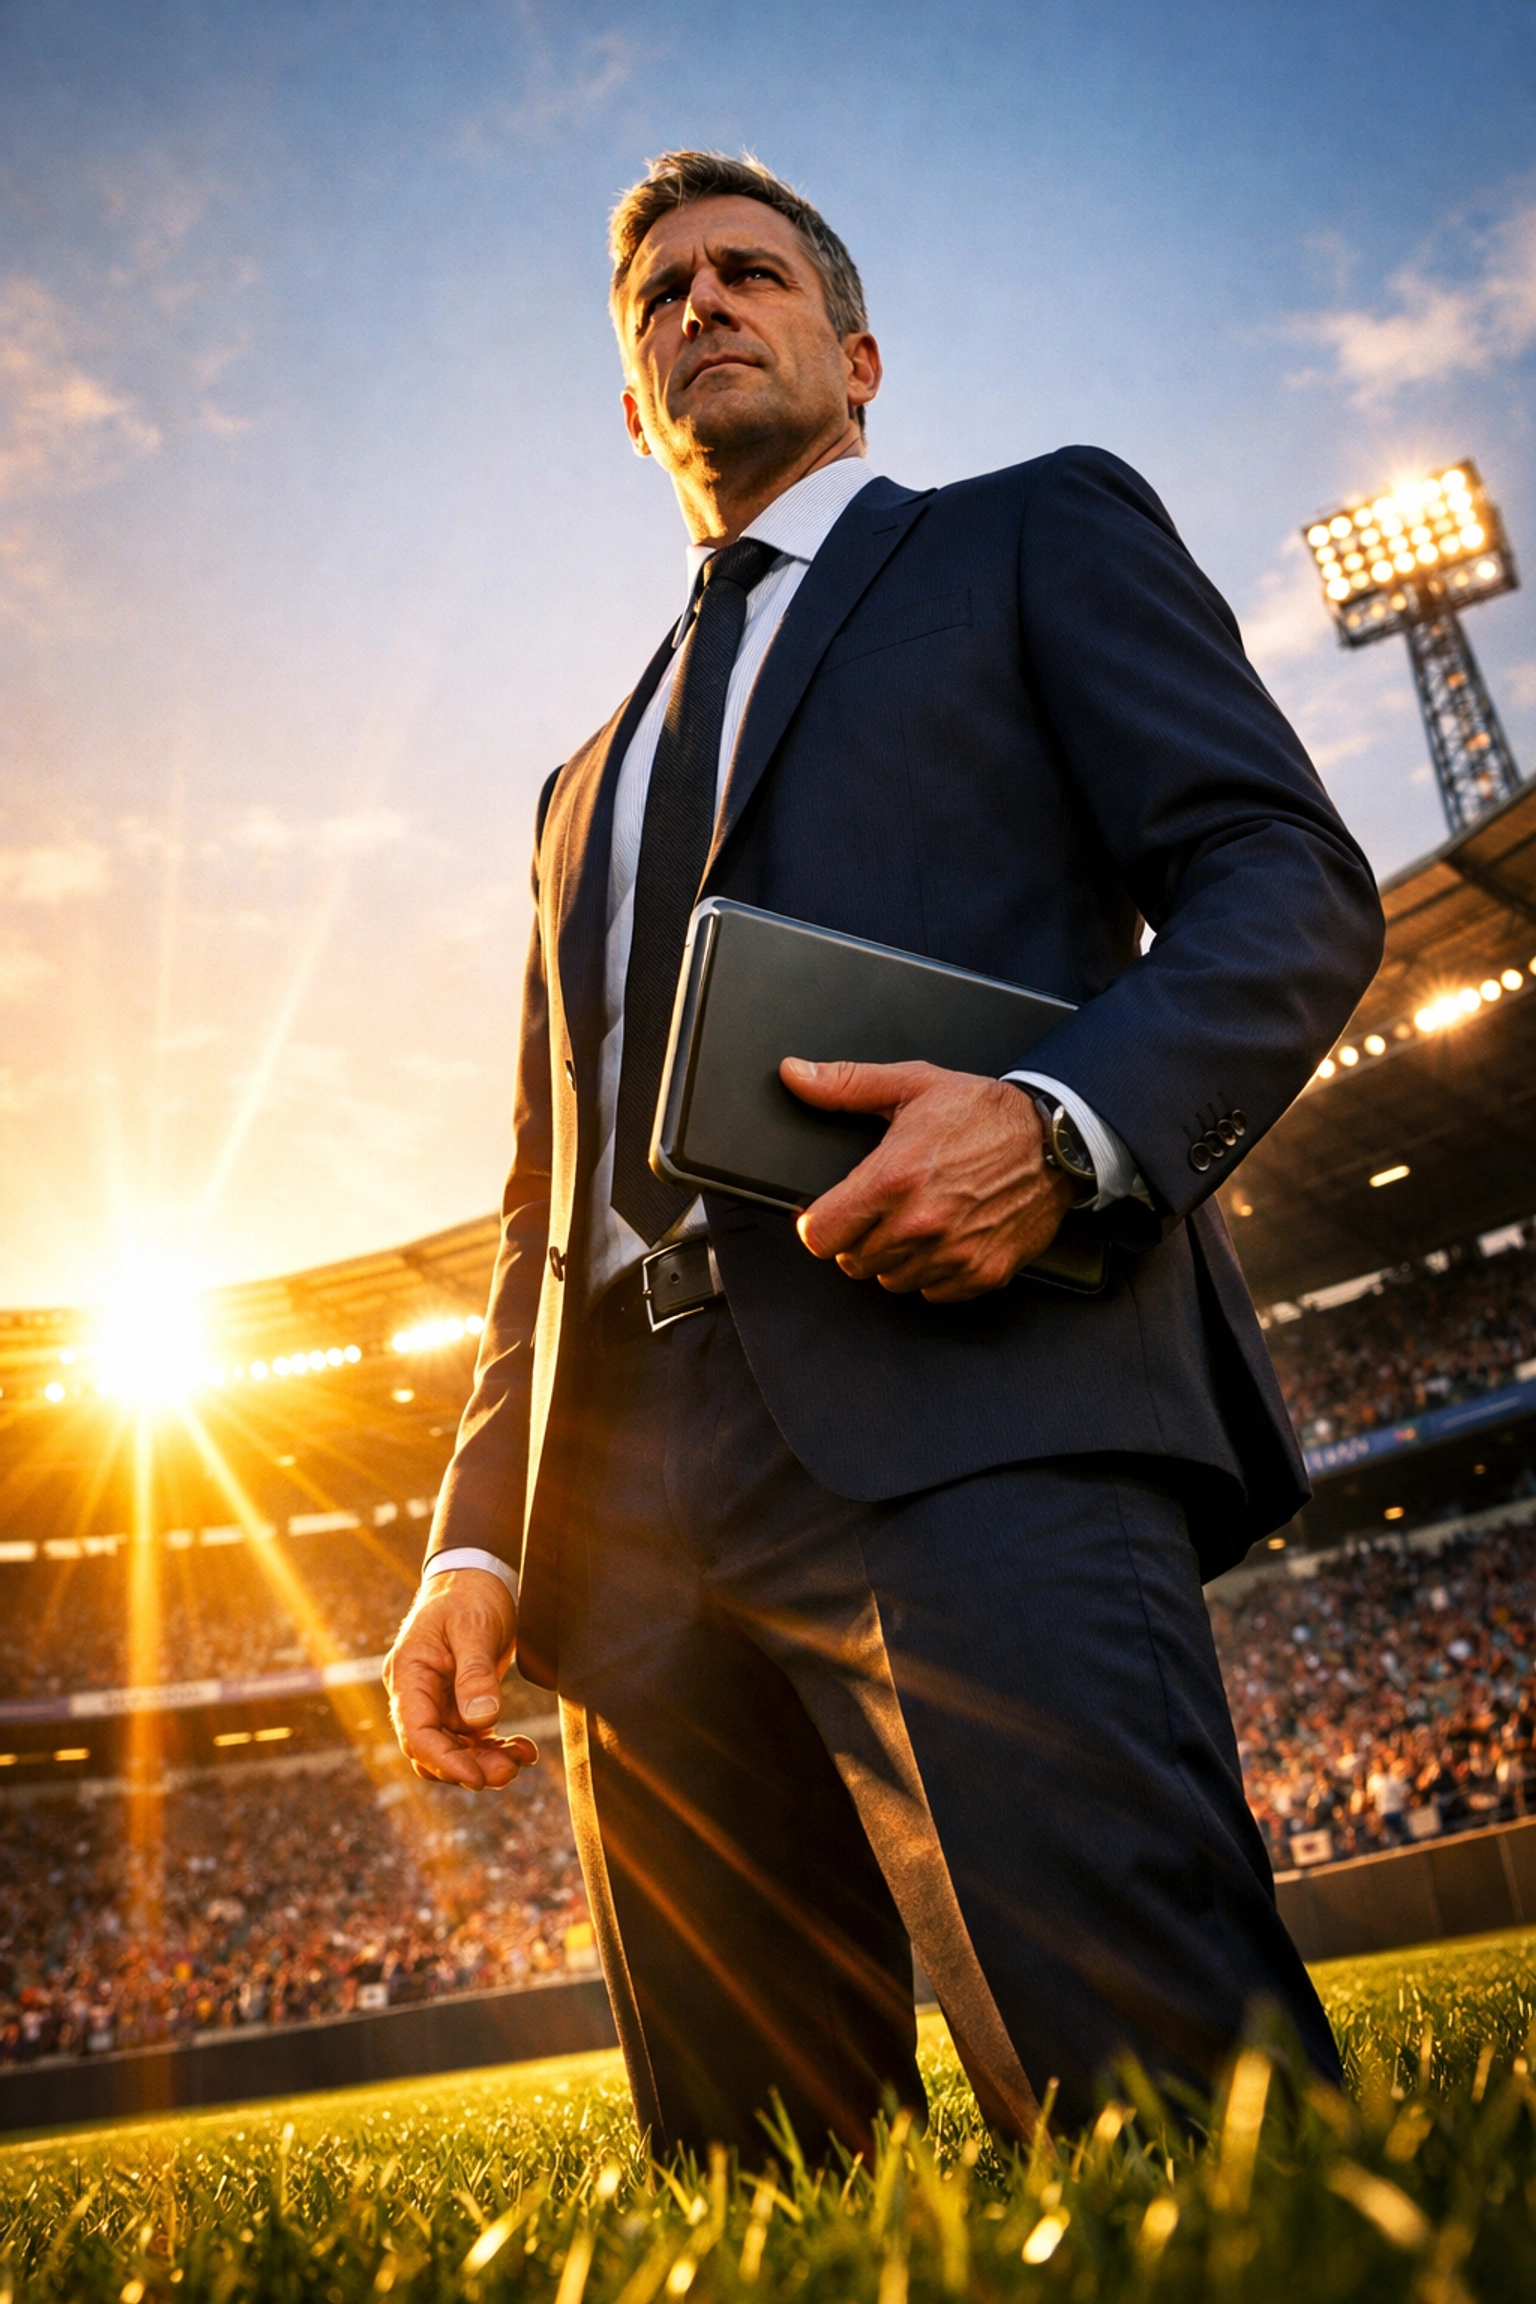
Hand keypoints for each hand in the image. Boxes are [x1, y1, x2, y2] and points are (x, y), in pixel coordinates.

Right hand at [384, 1568, 537, 1791]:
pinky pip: (471, 1738)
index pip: (416, 1733)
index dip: (444, 1761)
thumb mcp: (474, 1627)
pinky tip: (521, 1749)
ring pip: (454, 1748)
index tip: (476, 1777)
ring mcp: (437, 1700)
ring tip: (522, 1759)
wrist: (479, 1575)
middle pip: (433, 1748)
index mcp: (408, 1674)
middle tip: (510, 1771)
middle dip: (470, 1766)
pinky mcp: (459, 1702)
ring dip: (485, 1761)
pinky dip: (494, 1748)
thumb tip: (481, 1720)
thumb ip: (475, 1673)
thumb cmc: (470, 1594)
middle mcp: (417, 1693)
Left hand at [781, 1058, 1077, 1303]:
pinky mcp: (982, 1272)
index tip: (831, 1214)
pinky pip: (933, 1292)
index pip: (820, 1235)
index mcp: (893, 1178)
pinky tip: (945, 1238)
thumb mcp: (912, 1085)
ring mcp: (952, 1253)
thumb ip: (846, 1085)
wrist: (1057, 1138)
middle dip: (858, 1239)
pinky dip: (933, 1273)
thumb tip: (797, 1076)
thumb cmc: (987, 1113)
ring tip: (917, 1220)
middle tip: (881, 1211)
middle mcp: (920, 1223)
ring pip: (891, 1280)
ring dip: (895, 1258)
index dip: (819, 1224)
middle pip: (852, 1262)